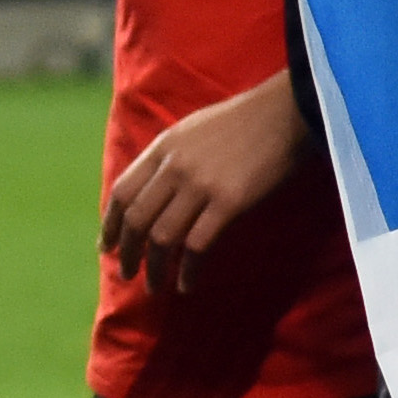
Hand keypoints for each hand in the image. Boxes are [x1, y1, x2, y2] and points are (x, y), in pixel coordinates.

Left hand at [100, 74, 305, 293]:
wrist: (289, 112)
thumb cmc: (247, 120)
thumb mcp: (194, 129)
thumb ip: (170, 157)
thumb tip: (153, 190)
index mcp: (163, 148)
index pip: (122, 193)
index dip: (110, 225)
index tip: (107, 246)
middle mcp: (174, 167)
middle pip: (137, 219)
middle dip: (129, 252)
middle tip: (128, 274)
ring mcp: (200, 185)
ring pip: (162, 236)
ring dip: (155, 267)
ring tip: (156, 286)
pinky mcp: (229, 202)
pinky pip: (197, 244)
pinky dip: (188, 269)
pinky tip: (187, 284)